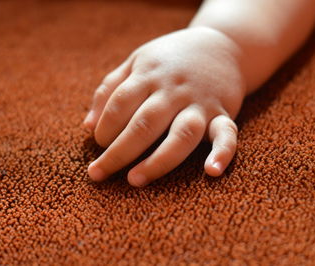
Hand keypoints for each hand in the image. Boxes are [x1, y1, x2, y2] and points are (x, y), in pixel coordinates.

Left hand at [83, 27, 245, 186]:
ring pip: (180, 134)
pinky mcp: (224, 113)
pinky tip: (211, 172)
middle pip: (143, 124)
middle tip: (97, 173)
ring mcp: (199, 103)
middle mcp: (173, 90)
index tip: (98, 143)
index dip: (104, 127)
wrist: (222, 45)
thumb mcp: (136, 62)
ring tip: (134, 180)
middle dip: (118, 152)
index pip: (119, 104)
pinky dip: (223, 153)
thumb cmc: (169, 59)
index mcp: (148, 74)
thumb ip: (109, 89)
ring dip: (157, 160)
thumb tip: (87, 126)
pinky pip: (227, 134)